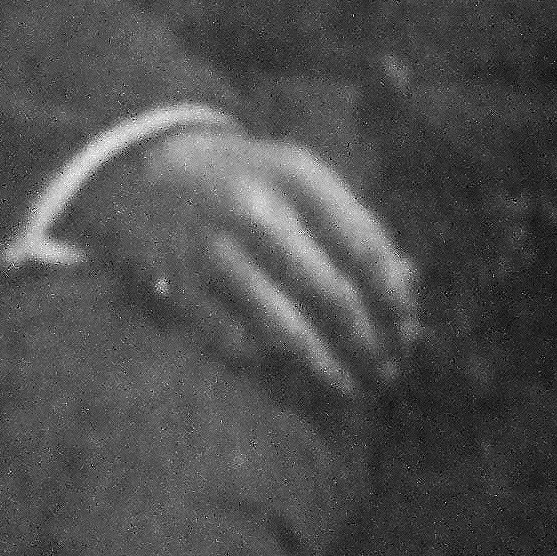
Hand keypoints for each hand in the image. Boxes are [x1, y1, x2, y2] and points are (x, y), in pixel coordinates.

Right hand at [83, 124, 419, 400]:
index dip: (394, 297)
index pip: (366, 246)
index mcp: (297, 176)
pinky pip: (235, 343)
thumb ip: (353, 225)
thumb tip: (408, 288)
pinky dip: (270, 368)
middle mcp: (256, 209)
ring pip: (285, 329)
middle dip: (367, 340)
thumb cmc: (248, 182)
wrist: (147, 170)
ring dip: (325, 366)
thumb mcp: (300, 181)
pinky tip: (293, 381)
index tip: (410, 329)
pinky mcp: (178, 286)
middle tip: (386, 369)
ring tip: (350, 385)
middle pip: (332, 293)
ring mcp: (212, 249)